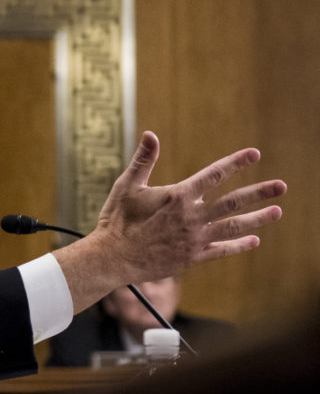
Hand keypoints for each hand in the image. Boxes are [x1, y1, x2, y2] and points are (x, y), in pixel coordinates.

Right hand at [56, 131, 285, 312]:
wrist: (111, 258)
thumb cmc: (116, 221)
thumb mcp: (127, 186)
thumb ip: (143, 160)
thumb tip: (151, 134)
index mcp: (178, 196)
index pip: (214, 174)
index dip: (235, 162)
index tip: (254, 154)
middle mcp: (192, 217)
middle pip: (233, 202)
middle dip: (260, 193)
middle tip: (282, 186)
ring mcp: (194, 239)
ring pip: (233, 226)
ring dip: (257, 219)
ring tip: (276, 212)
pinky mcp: (191, 258)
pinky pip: (221, 251)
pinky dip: (238, 245)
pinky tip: (253, 241)